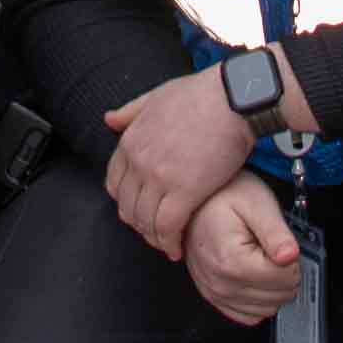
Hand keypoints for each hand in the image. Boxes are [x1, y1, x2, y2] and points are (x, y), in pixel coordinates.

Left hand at [101, 68, 263, 259]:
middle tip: (154, 232)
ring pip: (145, 221)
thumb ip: (130, 111)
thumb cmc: (202, 94)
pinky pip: (167, 227)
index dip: (126, 202)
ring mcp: (159, 177)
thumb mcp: (156, 96)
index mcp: (130, 141)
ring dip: (153, 238)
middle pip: (127, 207)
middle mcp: (139, 162)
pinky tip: (176, 248)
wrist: (233, 98)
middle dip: (139, 224)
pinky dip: (169, 242)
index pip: (114, 184)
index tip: (140, 209)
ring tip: (166, 243)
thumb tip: (109, 120)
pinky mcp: (185, 191)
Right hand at [184, 178, 304, 323]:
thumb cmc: (224, 196)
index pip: (286, 279)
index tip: (281, 244)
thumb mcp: (257, 203)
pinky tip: (256, 276)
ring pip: (267, 309)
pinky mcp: (213, 296)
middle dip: (285, 274)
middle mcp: (220, 282)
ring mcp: (215, 292)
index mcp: (232, 261)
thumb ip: (277, 233)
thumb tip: (292, 257)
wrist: (196, 199)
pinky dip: (259, 300)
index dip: (293, 260)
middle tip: (273, 249)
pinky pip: (248, 315)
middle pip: (278, 296)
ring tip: (263, 259)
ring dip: (273, 287)